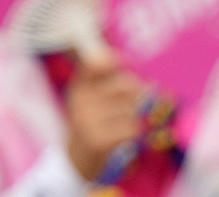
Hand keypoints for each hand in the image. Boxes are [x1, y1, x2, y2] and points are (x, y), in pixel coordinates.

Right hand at [65, 52, 143, 181]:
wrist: (76, 160)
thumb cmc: (92, 124)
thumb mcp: (92, 99)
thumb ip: (109, 81)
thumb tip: (141, 77)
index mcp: (79, 87)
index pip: (94, 64)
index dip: (114, 58)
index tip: (127, 60)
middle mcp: (81, 101)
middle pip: (126, 85)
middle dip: (137, 95)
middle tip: (134, 103)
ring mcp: (88, 120)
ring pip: (132, 110)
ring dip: (134, 118)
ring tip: (120, 125)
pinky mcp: (98, 139)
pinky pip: (132, 129)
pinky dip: (133, 134)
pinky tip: (121, 137)